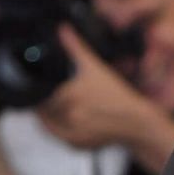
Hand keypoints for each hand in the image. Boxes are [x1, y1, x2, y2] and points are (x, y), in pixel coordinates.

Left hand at [35, 24, 169, 150]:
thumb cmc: (117, 95)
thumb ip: (75, 47)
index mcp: (66, 96)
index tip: (41, 89)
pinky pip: (60, 138)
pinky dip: (61, 131)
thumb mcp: (95, 67)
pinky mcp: (77, 145)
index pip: (39, 96)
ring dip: (50, 119)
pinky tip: (70, 123)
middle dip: (45, 105)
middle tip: (51, 98)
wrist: (135, 121)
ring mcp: (72, 132)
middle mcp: (67, 116)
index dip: (38, 92)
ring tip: (61, 110)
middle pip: (43, 111)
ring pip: (49, 126)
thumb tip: (62, 29)